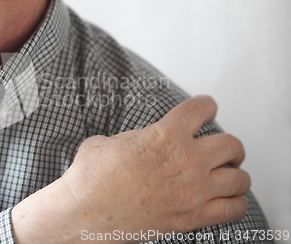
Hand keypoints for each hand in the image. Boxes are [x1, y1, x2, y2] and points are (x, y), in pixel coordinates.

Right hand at [12, 95, 249, 242]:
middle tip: (224, 148)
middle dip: (230, 144)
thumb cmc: (90, 176)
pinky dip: (236, 202)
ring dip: (236, 173)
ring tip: (229, 173)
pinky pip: (233, 210)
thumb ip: (134, 138)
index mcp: (165, 135)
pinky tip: (230, 198)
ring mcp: (192, 192)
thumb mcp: (109, 141)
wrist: (84, 212)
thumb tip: (138, 142)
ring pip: (239, 178)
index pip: (201, 109)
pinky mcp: (191, 218)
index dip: (207, 105)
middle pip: (231, 144)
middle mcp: (186, 161)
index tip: (207, 108)